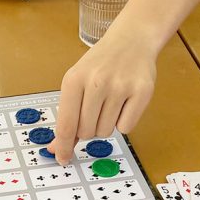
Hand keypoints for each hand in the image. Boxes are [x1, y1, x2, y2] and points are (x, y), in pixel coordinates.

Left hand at [49, 32, 157, 163]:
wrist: (131, 40)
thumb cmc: (100, 64)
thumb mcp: (76, 82)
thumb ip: (67, 116)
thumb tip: (57, 148)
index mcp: (74, 79)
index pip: (66, 125)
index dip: (63, 146)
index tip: (62, 159)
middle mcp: (96, 82)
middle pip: (87, 132)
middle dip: (89, 129)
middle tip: (95, 110)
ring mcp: (120, 86)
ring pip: (107, 131)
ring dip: (106, 124)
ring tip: (110, 102)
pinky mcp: (142, 91)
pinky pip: (127, 127)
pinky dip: (124, 121)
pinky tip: (124, 102)